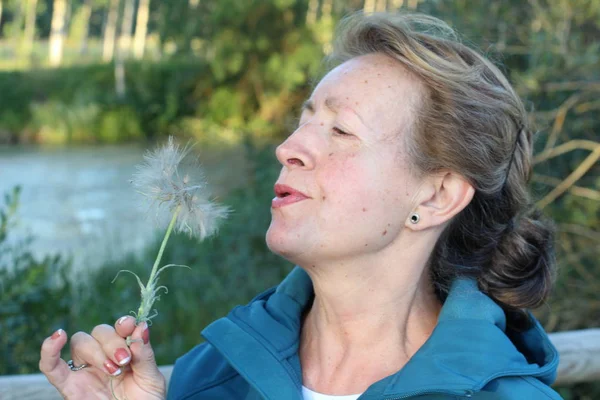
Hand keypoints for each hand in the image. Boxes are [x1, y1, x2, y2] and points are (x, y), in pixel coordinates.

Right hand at [39, 316, 165, 399]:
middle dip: (112, 342)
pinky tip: (57, 337)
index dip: (124, 323)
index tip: (130, 327)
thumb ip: (145, 355)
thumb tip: (141, 327)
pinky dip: (49, 351)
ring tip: (113, 370)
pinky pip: (51, 366)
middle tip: (124, 361)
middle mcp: (104, 356)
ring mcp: (85, 370)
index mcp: (125, 351)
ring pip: (80, 342)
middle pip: (99, 332)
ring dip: (96, 351)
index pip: (119, 327)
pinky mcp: (69, 386)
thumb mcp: (151, 379)